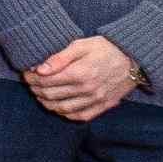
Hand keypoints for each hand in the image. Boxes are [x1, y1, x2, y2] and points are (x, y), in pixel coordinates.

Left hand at [26, 36, 140, 122]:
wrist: (135, 57)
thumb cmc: (106, 48)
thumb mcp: (81, 45)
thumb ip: (59, 58)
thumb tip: (40, 69)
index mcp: (80, 73)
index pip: (46, 81)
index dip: (32, 78)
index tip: (27, 74)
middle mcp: (87, 89)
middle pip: (51, 95)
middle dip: (36, 90)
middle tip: (31, 83)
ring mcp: (96, 100)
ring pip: (62, 108)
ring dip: (47, 103)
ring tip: (41, 95)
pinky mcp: (104, 106)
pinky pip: (79, 116)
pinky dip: (65, 113)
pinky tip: (58, 106)